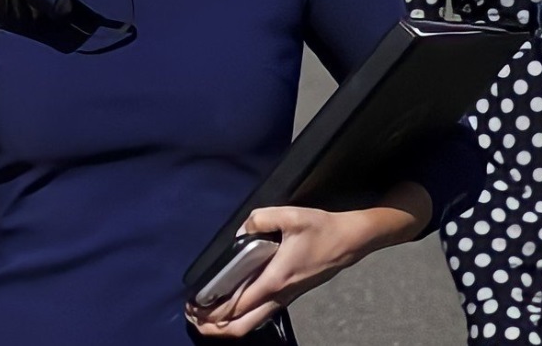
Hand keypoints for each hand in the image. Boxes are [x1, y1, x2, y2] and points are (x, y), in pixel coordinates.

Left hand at [185, 207, 373, 337]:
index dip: (212, 310)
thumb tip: (240, 230)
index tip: (192, 304)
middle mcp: (278, 295)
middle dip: (213, 326)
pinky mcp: (289, 295)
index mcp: (275, 279)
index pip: (237, 305)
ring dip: (225, 325)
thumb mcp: (290, 215)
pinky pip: (259, 315)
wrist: (350, 240)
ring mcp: (285, 298)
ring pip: (251, 324)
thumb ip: (260, 219)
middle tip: (192, 317)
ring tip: (204, 316)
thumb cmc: (322, 229)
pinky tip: (228, 306)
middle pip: (241, 326)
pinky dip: (240, 317)